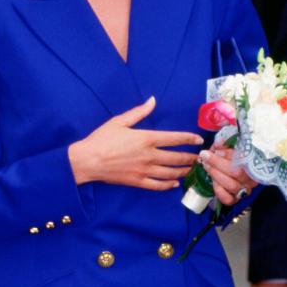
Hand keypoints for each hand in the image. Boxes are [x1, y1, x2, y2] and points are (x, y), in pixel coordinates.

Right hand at [66, 97, 200, 188]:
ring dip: (183, 171)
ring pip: (171, 173)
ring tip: (190, 169)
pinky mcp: (137, 182)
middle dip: (190, 158)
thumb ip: (139, 112)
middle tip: (199, 158)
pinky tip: (174, 183)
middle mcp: (150, 156)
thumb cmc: (101, 139)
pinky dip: (168, 185)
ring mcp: (145, 171)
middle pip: (177, 158)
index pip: (175, 139)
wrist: (86, 160)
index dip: (189, 139)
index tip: (199, 140)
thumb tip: (152, 100)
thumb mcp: (119, 121)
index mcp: (147, 139)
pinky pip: (157, 185)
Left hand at [196, 145, 254, 203]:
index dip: (228, 154)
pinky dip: (219, 192)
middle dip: (218, 163)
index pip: (243, 159)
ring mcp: (244, 190)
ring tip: (206, 167)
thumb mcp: (228, 149)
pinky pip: (228, 199)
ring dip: (216, 175)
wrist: (229, 173)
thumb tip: (218, 144)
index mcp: (253, 165)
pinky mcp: (236, 199)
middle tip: (205, 156)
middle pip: (237, 172)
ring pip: (232, 185)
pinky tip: (213, 183)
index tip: (216, 149)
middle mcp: (251, 179)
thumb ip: (224, 145)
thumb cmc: (229, 159)